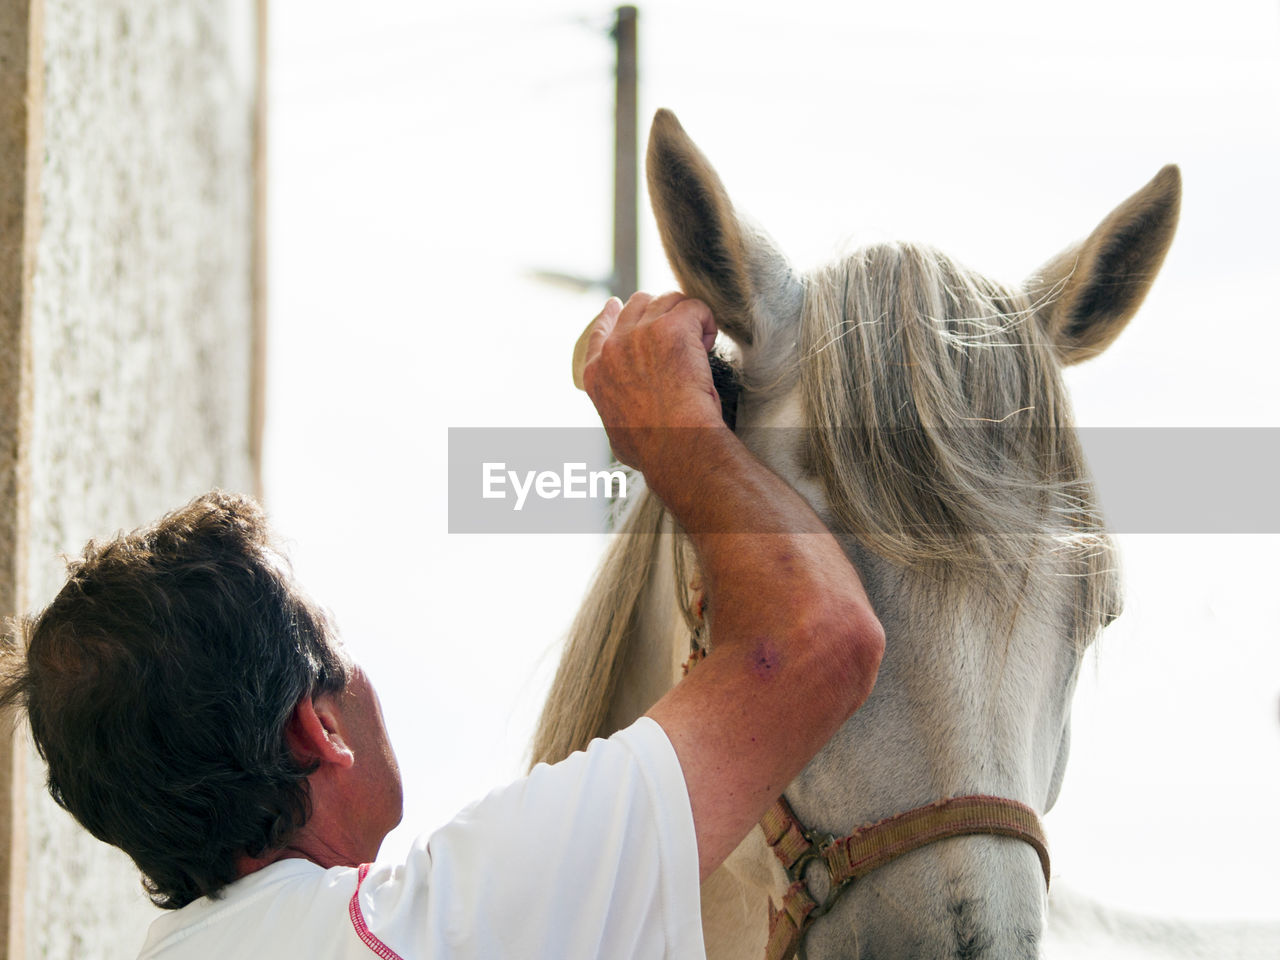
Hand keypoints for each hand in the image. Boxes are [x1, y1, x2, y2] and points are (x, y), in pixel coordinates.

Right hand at [580, 292, 723, 473]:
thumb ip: (616, 416)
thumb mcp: (617, 434)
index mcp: (596, 373)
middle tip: (681, 334)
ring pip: (667, 300)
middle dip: (660, 313)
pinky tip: (709, 342)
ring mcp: (641, 333)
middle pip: (637, 304)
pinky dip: (706, 321)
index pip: (599, 331)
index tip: (615, 306)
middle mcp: (615, 347)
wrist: (673, 443)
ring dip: (686, 316)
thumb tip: (624, 426)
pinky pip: (694, 307)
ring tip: (700, 343)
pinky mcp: (672, 328)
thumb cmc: (652, 448)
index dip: (610, 315)